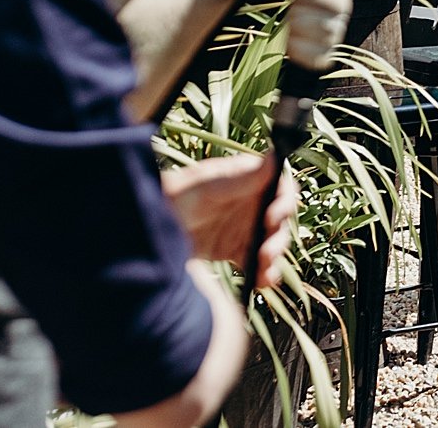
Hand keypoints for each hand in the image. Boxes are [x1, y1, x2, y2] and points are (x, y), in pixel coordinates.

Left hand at [163, 153, 298, 291]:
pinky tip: (262, 281)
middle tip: (266, 252)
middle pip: (280, 220)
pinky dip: (264, 272)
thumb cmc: (178, 194)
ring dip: (274, 256)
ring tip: (265, 270)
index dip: (284, 203)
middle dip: (278, 237)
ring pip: (272, 242)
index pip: (281, 189)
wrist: (153, 225)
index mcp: (250, 181)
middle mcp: (253, 204)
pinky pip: (258, 262)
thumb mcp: (210, 185)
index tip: (272, 217)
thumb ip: (244, 176)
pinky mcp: (236, 250)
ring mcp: (246, 227)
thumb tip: (276, 155)